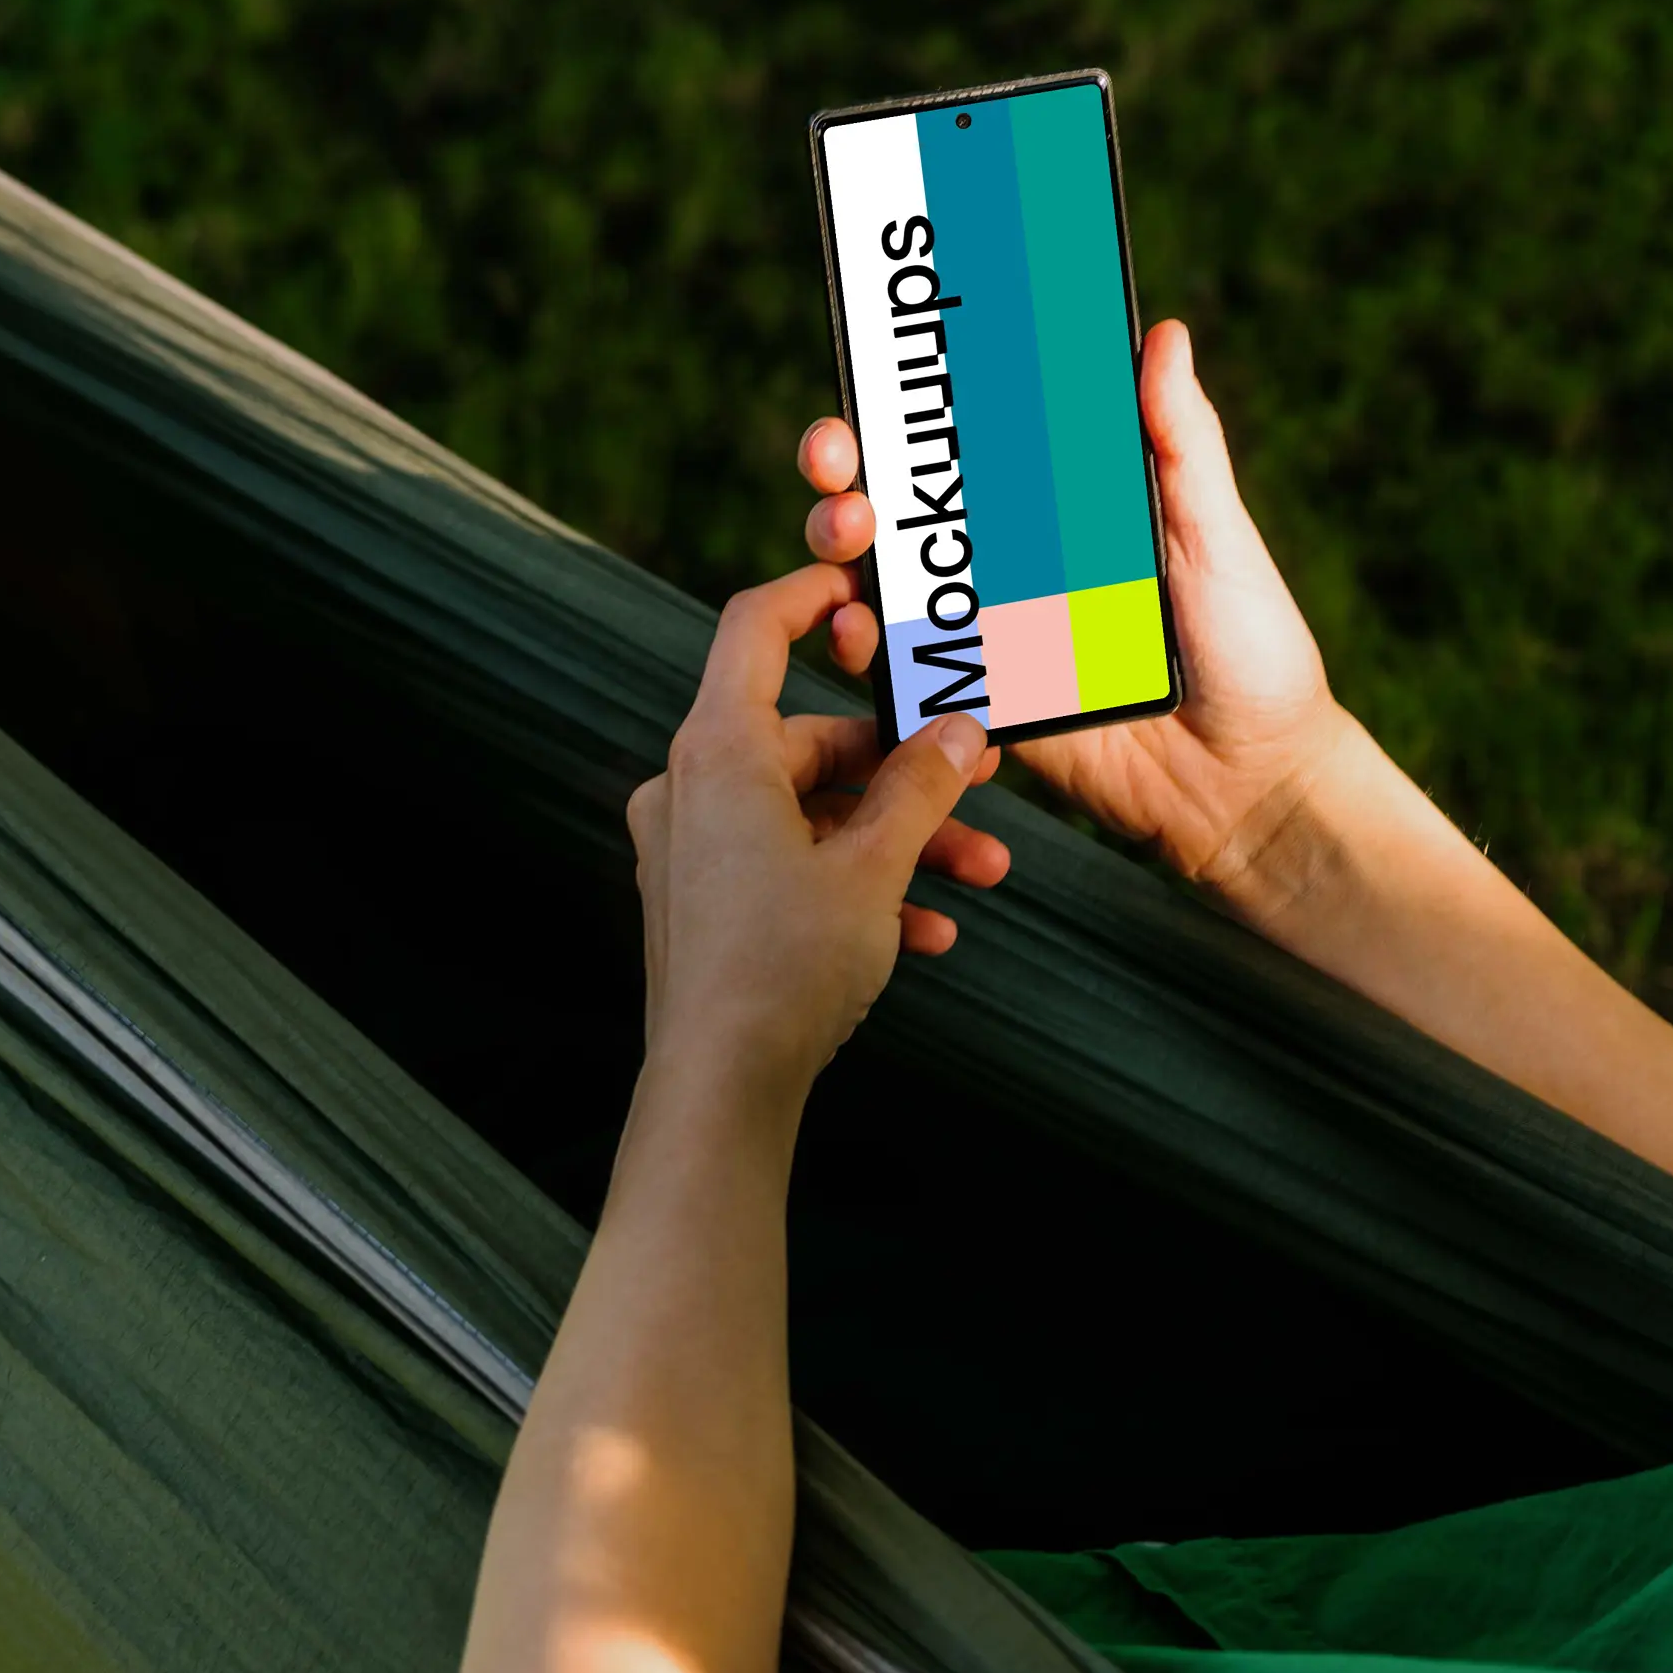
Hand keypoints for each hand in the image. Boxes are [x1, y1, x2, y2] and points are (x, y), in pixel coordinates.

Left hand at [627, 565, 1007, 1107]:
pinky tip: (928, 930)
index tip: (861, 584)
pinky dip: (855, 885)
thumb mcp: (874, 868)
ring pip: (811, 814)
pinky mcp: (702, 903)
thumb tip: (960, 735)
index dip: (810, 595)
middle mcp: (690, 788)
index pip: (753, 630)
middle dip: (906, 773)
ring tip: (982, 874)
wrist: (720, 1089)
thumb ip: (921, 790)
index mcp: (717, 752)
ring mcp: (691, 848)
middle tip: (983, 782)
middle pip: (809, 741)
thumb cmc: (785, 970)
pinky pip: (788, 867)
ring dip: (898, 841)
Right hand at [797, 317, 1362, 915]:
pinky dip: (871, 651)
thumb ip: (1183, 444)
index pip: (970, 445)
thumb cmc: (1256, 653)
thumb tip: (1164, 333)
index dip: (912, 408)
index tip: (879, 367)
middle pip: (903, 510)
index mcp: (1063, 511)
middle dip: (848, 474)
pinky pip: (912, 675)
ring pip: (887, 586)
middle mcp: (1014, 566)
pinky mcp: (987, 706)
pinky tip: (858, 631)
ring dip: (843, 554)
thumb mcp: (1218, 537)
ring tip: (847, 538)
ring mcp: (993, 637)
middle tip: (837, 458)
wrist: (1256, 785)